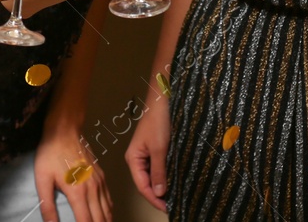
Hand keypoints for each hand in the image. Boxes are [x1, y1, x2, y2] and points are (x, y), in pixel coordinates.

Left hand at [35, 123, 110, 221]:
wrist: (64, 130)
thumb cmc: (50, 153)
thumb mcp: (42, 180)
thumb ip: (48, 206)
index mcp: (78, 192)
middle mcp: (92, 189)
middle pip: (101, 219)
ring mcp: (99, 182)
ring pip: (108, 210)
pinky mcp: (101, 176)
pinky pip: (109, 199)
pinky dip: (109, 212)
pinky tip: (105, 217)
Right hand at [126, 91, 169, 210]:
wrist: (163, 99)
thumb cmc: (158, 120)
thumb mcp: (159, 148)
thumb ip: (159, 171)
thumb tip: (159, 193)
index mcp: (133, 159)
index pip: (142, 186)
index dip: (153, 199)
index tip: (167, 208)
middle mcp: (137, 158)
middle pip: (146, 182)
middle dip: (158, 195)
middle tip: (173, 205)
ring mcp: (146, 153)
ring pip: (152, 176)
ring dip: (162, 186)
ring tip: (174, 196)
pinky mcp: (154, 149)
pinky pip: (158, 167)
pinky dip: (164, 175)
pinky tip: (173, 180)